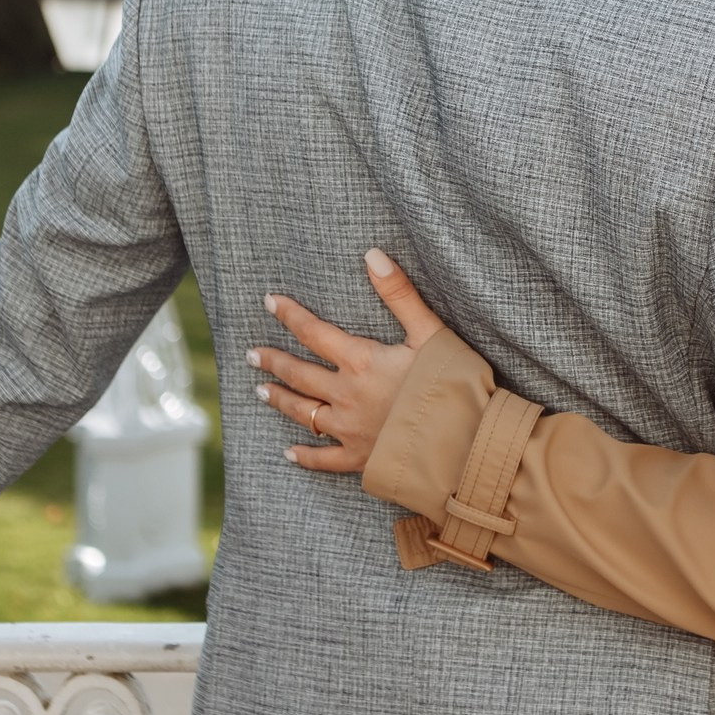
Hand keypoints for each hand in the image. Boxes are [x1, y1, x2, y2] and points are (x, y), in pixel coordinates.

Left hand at [250, 248, 444, 473]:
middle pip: (299, 374)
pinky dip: (305, 456)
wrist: (463, 442)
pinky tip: (290, 452)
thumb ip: (399, 293)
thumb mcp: (429, 331)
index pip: (314, 333)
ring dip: (280, 399)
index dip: (290, 315)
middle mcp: (346, 395)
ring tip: (260, 390)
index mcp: (361, 361)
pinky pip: (324, 459)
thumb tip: (372, 255)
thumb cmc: (451, 384)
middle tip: (252, 354)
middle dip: (273, 361)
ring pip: (303, 412)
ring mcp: (350, 429)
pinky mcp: (360, 458)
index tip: (270, 302)